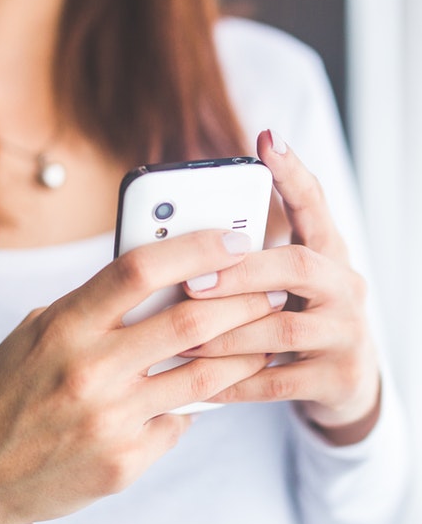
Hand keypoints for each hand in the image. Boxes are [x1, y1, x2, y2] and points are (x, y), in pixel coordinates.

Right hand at [0, 229, 281, 523]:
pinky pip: (180, 422)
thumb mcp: (34, 335)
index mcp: (62, 327)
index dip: (193, 247)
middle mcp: (89, 370)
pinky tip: (198, 394)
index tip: (231, 238)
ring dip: (243, 351)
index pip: (138, 270)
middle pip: (189, 320)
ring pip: (203, 376)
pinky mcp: (125, 462)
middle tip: (269, 287)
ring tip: (263, 336)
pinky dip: (194, 404)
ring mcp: (110, 420)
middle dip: (243, 298)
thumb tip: (158, 285)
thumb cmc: (5, 392)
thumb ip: (90, 308)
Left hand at [183, 130, 380, 444]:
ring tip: (181, 337)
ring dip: (225, 333)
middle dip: (240, 272)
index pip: (314, 205)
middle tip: (190, 281)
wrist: (345, 383)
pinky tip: (201, 383)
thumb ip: (246, 262)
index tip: (266, 140)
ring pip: (282, 327)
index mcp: (327, 254)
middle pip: (297, 265)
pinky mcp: (339, 378)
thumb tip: (176, 242)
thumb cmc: (295, 319)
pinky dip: (235, 382)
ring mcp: (347, 333)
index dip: (292, 174)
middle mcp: (345, 286)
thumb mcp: (281, 285)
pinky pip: (278, 381)